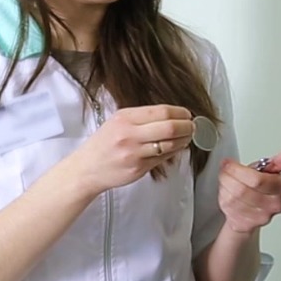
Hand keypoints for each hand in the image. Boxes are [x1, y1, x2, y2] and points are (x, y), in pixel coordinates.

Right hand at [59, 105, 194, 195]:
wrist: (87, 169)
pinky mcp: (138, 169)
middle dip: (187, 127)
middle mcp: (129, 135)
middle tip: (193, 127)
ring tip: (187, 137)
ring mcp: (134, 153)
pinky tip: (175, 148)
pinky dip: (173, 152)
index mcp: (125, 118)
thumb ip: (142, 118)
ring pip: (169, 145)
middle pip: (170, 127)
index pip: (162, 111)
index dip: (180, 113)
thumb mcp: (117, 122)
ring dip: (184, 141)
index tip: (187, 114)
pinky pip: (163, 158)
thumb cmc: (103, 144)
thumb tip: (173, 116)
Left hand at [218, 149, 280, 234]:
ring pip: (232, 198)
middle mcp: (273, 205)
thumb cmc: (259, 188)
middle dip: (227, 177)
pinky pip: (228, 209)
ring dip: (224, 187)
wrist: (253, 210)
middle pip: (241, 190)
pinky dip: (222, 198)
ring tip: (227, 182)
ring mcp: (260, 217)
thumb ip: (278, 161)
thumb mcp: (268, 170)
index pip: (257, 180)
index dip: (237, 170)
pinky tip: (228, 194)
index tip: (229, 164)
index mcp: (280, 188)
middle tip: (225, 171)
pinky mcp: (247, 225)